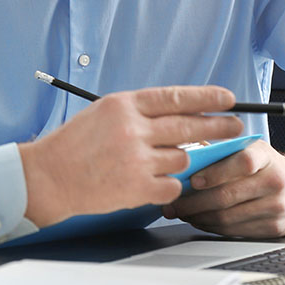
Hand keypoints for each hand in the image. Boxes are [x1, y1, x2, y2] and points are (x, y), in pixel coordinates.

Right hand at [17, 85, 241, 228]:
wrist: (49, 176)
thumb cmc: (74, 144)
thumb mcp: (103, 113)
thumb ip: (140, 112)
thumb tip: (181, 115)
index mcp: (123, 105)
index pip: (176, 98)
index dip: (207, 98)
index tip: (228, 100)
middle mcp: (132, 129)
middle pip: (190, 127)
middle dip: (219, 127)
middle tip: (235, 127)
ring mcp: (137, 159)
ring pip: (182, 159)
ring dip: (176, 161)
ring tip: (153, 161)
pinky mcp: (138, 187)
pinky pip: (172, 185)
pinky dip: (165, 185)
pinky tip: (145, 180)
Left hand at [161, 140, 284, 236]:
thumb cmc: (264, 165)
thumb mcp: (247, 148)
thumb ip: (220, 151)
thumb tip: (184, 157)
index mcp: (265, 156)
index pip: (242, 163)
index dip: (215, 172)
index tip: (192, 180)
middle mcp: (274, 181)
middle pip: (228, 195)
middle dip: (193, 202)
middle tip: (173, 202)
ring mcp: (276, 207)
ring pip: (228, 217)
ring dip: (198, 217)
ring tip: (181, 212)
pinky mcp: (273, 227)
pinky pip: (235, 231)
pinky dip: (212, 226)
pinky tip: (199, 220)